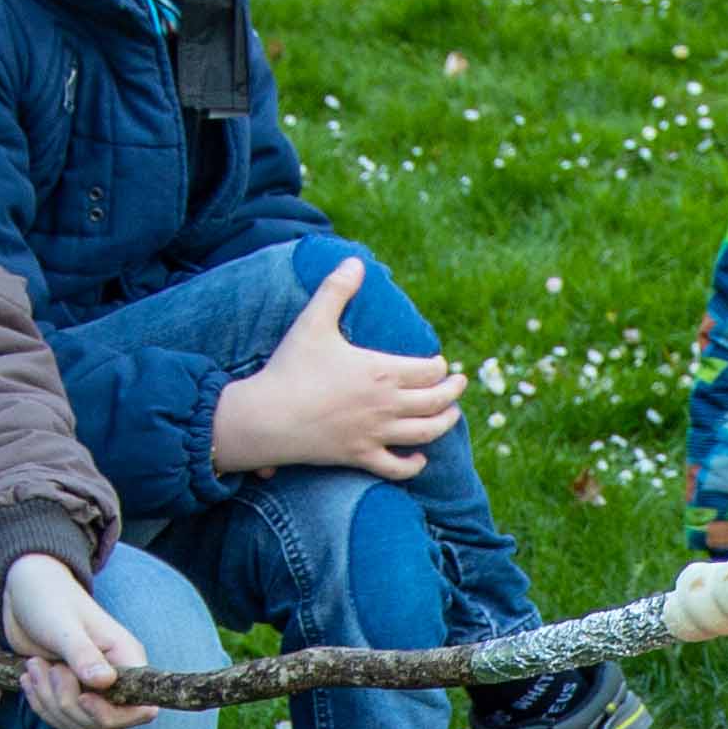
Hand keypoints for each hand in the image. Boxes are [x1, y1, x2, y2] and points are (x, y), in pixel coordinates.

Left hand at [0, 552, 158, 728]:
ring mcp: (92, 690)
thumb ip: (83, 654)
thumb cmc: (50, 600)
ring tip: (35, 665)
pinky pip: (60, 720)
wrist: (25, 593)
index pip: (143, 709)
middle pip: (107, 726)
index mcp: (127, 660)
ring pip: (80, 725)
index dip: (113, 714)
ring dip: (49, 702)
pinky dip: (40, 704)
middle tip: (50, 667)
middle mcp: (116, 680)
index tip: (82, 696)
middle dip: (70, 705)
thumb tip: (106, 682)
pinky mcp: (69, 694)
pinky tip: (29, 676)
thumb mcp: (64, 626)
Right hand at [211, 261, 461, 478]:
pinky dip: (413, 465)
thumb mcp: (313, 322)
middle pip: (435, 401)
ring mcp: (375, 434)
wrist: (267, 417)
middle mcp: (386, 405)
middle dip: (453, 392)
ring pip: (425, 433)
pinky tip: (419, 460)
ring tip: (451, 415)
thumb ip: (336, 290)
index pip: (429, 371)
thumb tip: (354, 261)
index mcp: (382, 371)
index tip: (440, 363)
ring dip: (444, 423)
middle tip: (460, 384)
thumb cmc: (291, 368)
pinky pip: (396, 467)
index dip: (440, 367)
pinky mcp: (360, 456)